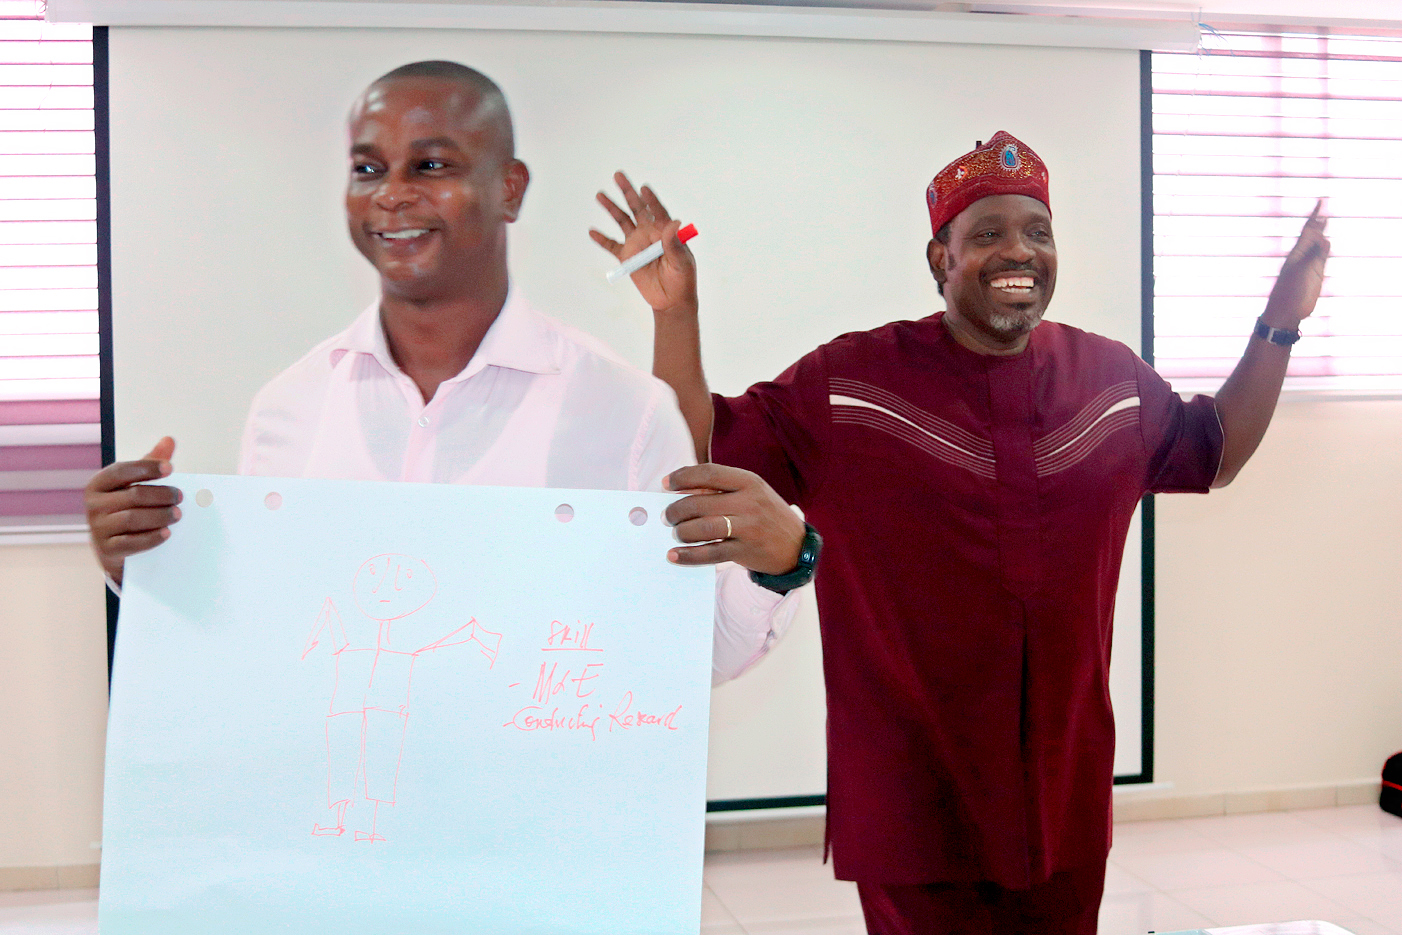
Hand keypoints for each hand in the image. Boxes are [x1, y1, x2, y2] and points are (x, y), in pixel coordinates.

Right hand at [84, 436, 181, 585]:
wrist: (113, 546)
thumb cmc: (126, 508)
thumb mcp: (134, 484)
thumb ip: (151, 463)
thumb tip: (169, 440)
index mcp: (99, 484)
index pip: (122, 470)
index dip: (147, 468)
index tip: (171, 468)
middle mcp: (94, 504)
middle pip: (133, 496)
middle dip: (161, 495)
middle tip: (180, 497)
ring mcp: (98, 528)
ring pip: (133, 519)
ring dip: (160, 516)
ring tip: (177, 514)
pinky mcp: (107, 549)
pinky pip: (131, 543)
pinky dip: (152, 538)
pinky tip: (167, 533)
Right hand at [590, 171, 697, 315]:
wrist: (671, 300)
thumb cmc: (682, 279)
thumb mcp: (681, 261)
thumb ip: (675, 243)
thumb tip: (675, 221)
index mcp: (665, 231)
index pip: (657, 211)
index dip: (651, 200)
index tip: (644, 189)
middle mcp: (649, 233)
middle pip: (637, 208)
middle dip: (628, 192)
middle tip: (618, 175)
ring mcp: (637, 244)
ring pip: (622, 222)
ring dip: (612, 208)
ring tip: (600, 195)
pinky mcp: (627, 258)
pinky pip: (612, 246)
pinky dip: (602, 239)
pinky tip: (592, 232)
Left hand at [662, 464, 804, 574]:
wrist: (797, 546)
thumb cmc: (765, 515)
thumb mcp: (751, 494)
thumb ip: (721, 489)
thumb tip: (681, 491)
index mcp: (749, 482)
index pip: (709, 473)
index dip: (683, 477)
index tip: (666, 484)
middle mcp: (749, 502)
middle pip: (700, 502)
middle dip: (676, 510)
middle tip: (667, 516)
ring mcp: (749, 528)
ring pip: (703, 528)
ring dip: (681, 531)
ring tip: (675, 533)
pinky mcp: (746, 551)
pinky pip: (710, 554)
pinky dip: (688, 555)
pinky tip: (674, 555)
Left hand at [1262, 199, 1329, 328]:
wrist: (1285, 312)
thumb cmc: (1289, 293)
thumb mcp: (1301, 272)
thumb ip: (1313, 256)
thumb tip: (1324, 239)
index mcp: (1297, 253)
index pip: (1308, 229)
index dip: (1314, 216)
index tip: (1320, 202)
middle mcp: (1303, 256)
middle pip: (1312, 234)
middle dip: (1317, 221)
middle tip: (1322, 207)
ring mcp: (1310, 265)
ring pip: (1318, 244)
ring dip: (1321, 233)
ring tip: (1324, 222)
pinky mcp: (1316, 274)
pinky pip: (1322, 256)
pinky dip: (1325, 247)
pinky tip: (1326, 243)